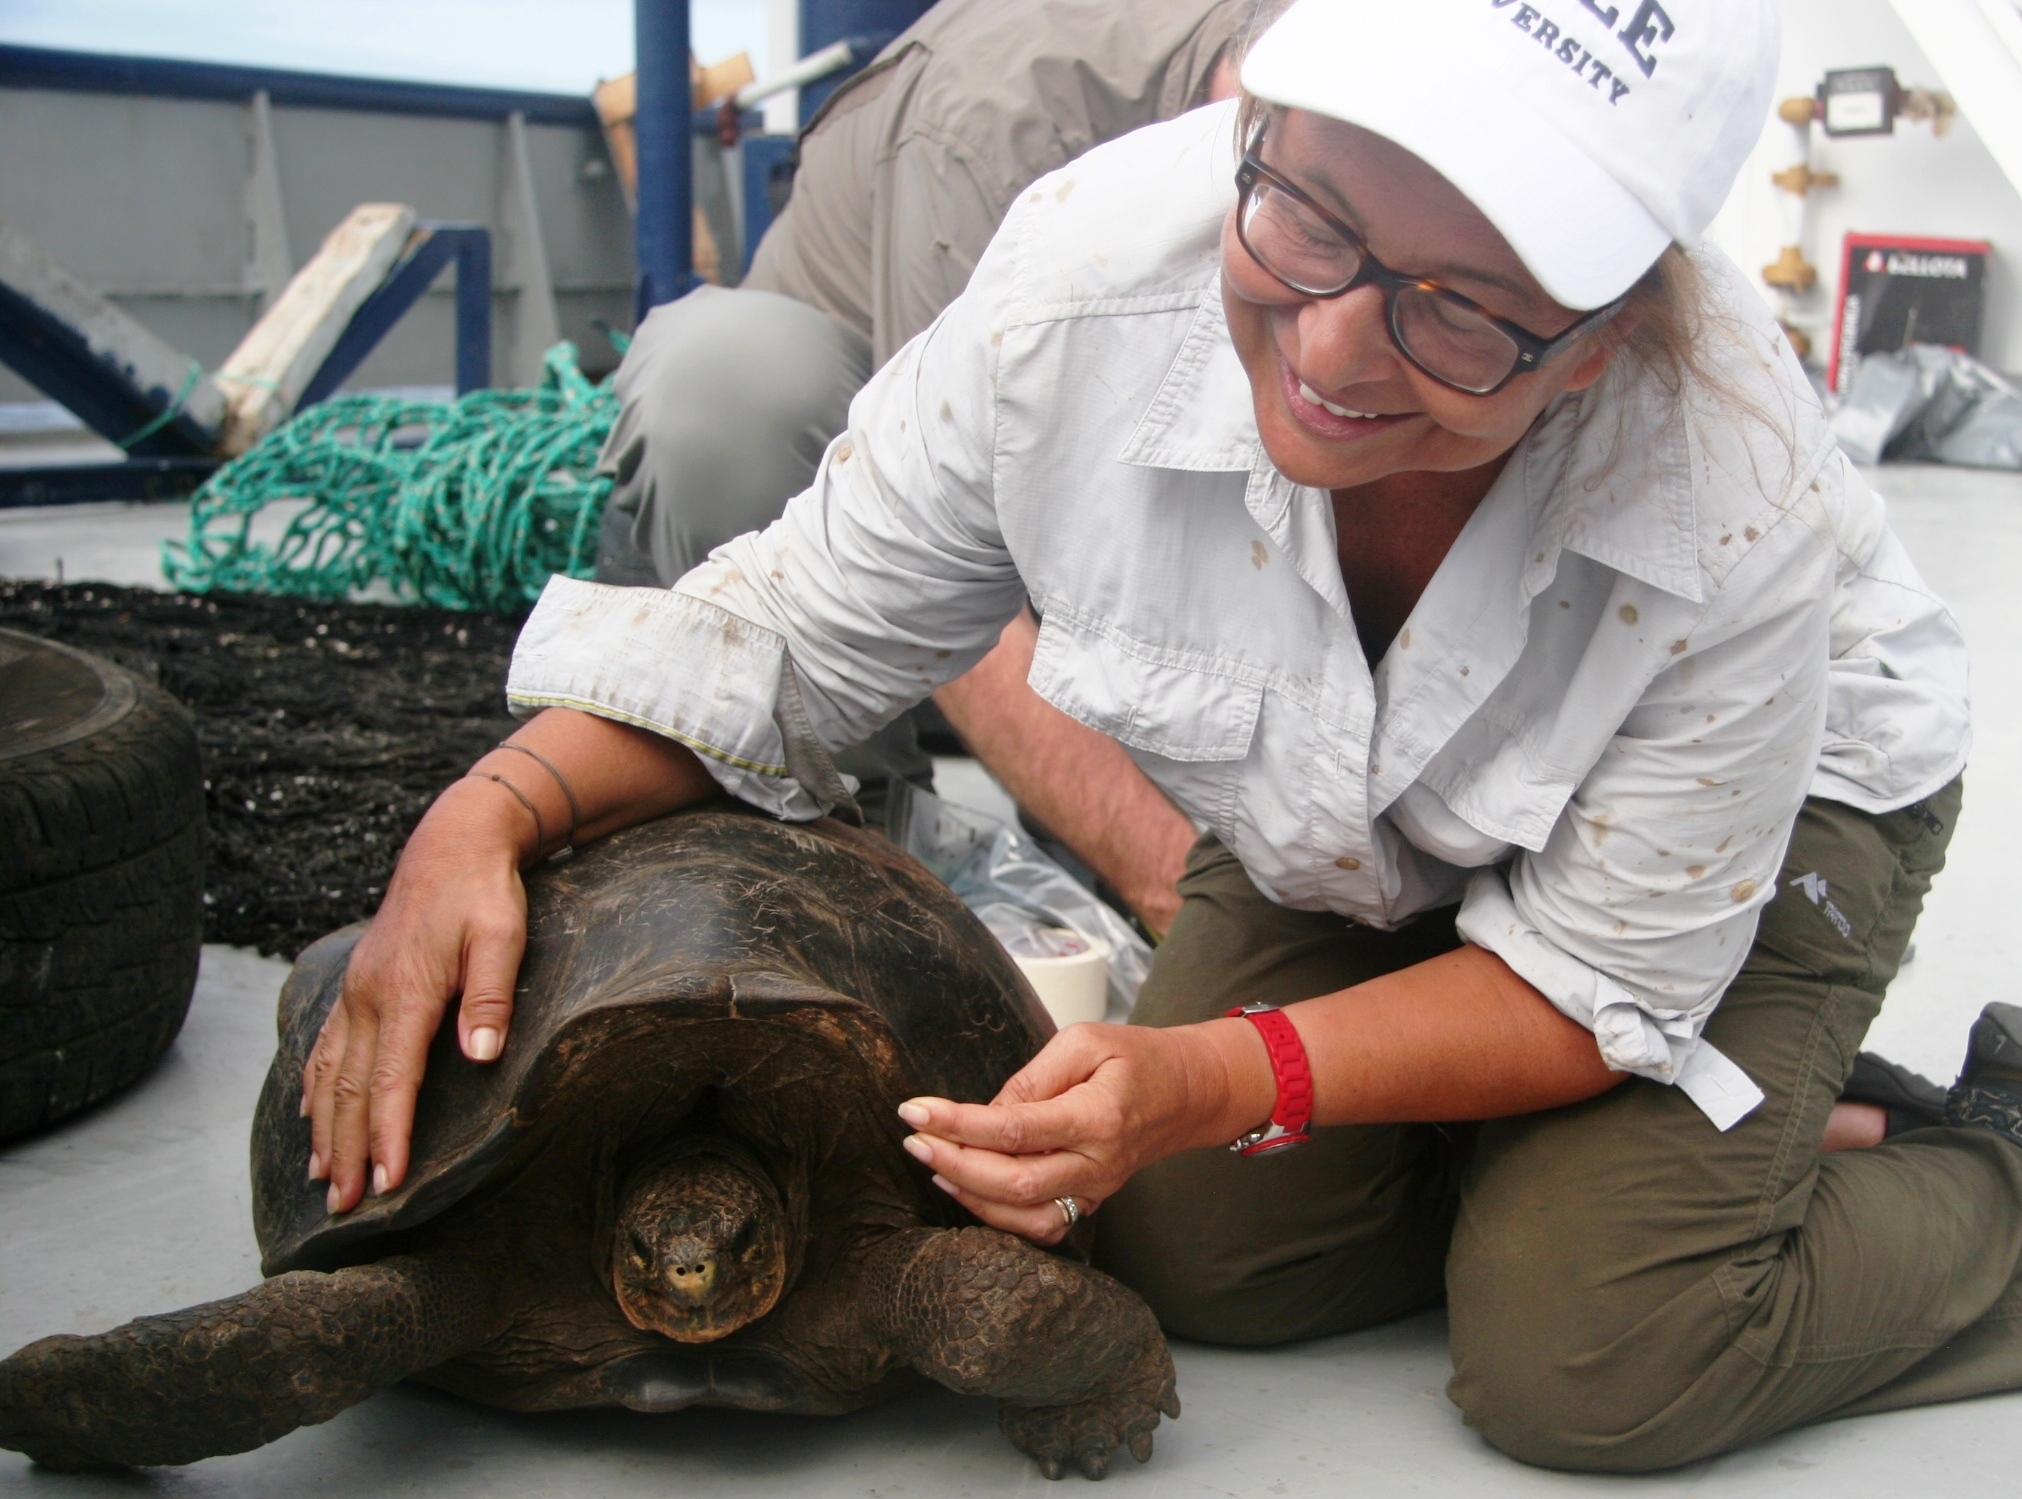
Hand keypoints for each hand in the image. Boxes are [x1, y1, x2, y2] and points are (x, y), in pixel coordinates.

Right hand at [302, 777, 531, 1213]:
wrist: (452, 842)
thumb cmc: (485, 893)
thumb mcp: (503, 936)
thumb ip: (491, 997)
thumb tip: (480, 1056)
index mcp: (407, 992)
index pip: (392, 1080)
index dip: (387, 1135)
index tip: (384, 1184)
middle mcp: (370, 996)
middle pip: (352, 1089)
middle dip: (347, 1152)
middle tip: (344, 1209)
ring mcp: (357, 991)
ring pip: (330, 1073)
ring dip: (325, 1130)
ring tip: (321, 1181)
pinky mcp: (358, 984)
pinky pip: (326, 1047)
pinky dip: (316, 1089)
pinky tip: (311, 1118)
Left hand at [895, 1019, 1270, 1244]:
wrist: (1191, 1092)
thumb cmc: (1139, 1058)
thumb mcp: (1085, 1041)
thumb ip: (1033, 1076)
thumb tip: (986, 1113)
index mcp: (1097, 1117)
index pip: (1014, 1128)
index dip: (958, 1123)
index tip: (915, 1110)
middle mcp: (1096, 1164)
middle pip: (1013, 1183)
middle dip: (954, 1164)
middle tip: (914, 1140)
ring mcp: (1095, 1190)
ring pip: (1024, 1216)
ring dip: (972, 1196)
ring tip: (934, 1163)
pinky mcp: (1090, 1200)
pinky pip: (1041, 1224)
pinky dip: (999, 1216)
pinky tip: (969, 1189)